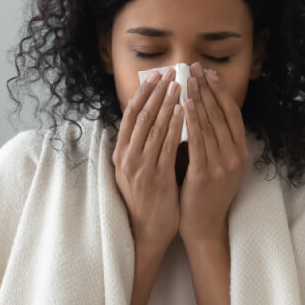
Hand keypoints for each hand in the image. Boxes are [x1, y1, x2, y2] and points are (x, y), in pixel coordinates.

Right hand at [113, 66, 183, 250]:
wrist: (146, 231)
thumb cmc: (145, 200)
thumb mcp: (134, 170)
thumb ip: (139, 147)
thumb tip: (150, 120)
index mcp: (120, 153)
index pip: (130, 115)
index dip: (143, 93)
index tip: (155, 76)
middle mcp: (127, 157)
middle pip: (141, 115)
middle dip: (157, 92)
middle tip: (171, 72)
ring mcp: (140, 167)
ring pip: (154, 127)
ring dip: (167, 103)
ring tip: (180, 85)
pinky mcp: (156, 177)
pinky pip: (166, 145)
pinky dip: (175, 125)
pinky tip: (184, 111)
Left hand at [178, 61, 249, 244]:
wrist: (204, 225)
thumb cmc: (204, 193)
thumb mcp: (216, 163)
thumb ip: (212, 140)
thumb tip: (198, 108)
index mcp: (240, 152)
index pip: (232, 113)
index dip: (220, 91)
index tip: (208, 73)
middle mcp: (235, 156)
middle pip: (221, 114)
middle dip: (206, 89)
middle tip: (194, 68)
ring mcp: (223, 165)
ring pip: (210, 124)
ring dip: (198, 98)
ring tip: (187, 80)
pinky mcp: (206, 174)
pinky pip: (198, 141)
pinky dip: (191, 121)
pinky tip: (184, 105)